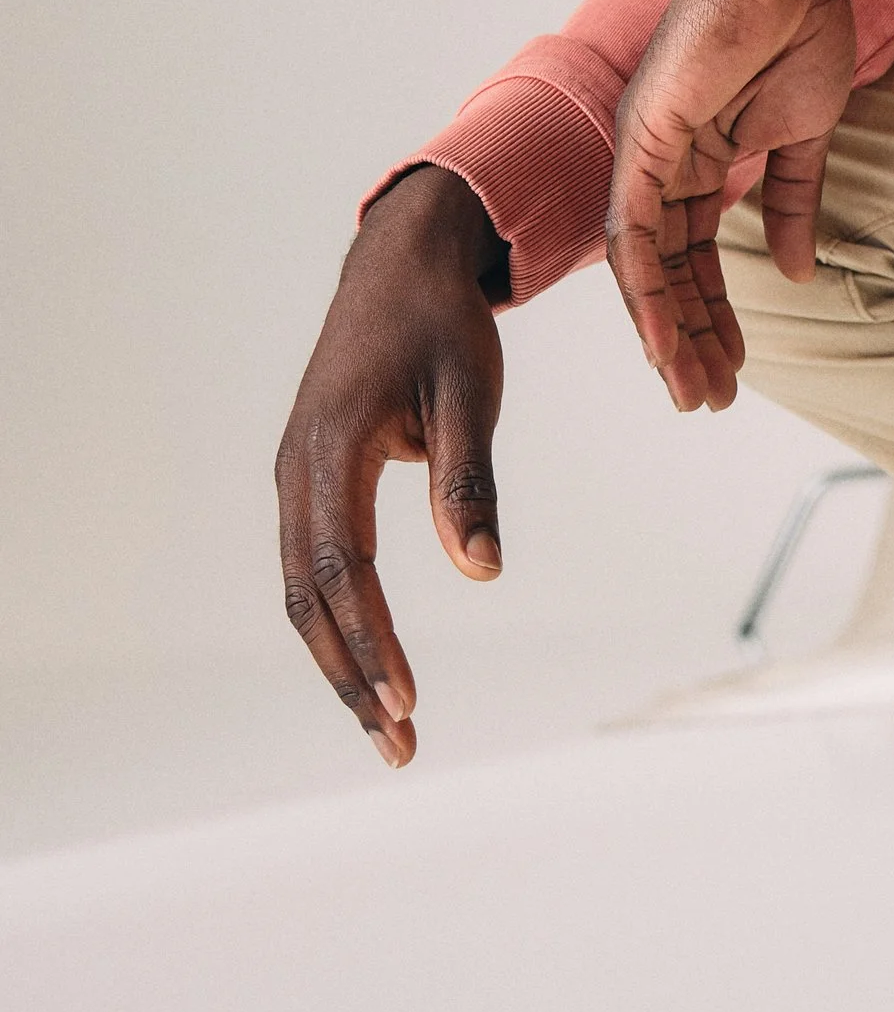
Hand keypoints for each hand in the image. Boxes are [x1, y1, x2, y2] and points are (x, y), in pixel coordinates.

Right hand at [275, 165, 507, 768]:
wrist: (400, 266)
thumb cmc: (441, 324)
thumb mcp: (470, 392)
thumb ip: (469, 482)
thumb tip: (481, 572)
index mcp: (331, 448)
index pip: (343, 569)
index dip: (372, 640)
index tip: (408, 700)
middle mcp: (296, 470)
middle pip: (308, 599)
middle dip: (351, 677)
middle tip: (399, 746)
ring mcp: (295, 477)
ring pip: (301, 591)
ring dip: (341, 661)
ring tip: (390, 727)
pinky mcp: (309, 481)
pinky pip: (312, 566)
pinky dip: (337, 623)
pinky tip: (373, 666)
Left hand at [605, 0, 863, 413]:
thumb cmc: (801, 26)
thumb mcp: (803, 135)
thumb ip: (792, 203)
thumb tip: (797, 272)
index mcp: (696, 159)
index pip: (696, 257)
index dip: (714, 316)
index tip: (737, 370)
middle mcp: (660, 161)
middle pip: (666, 272)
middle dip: (689, 340)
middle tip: (710, 402)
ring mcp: (647, 149)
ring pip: (644, 265)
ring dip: (667, 332)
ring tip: (694, 390)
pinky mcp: (644, 135)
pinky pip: (635, 229)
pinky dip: (646, 290)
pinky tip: (664, 340)